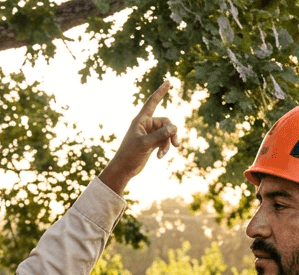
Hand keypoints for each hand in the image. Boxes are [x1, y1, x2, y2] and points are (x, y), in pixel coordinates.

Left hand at [98, 80, 179, 195]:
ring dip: (168, 142)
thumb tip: (174, 128)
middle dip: (171, 132)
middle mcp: (146, 125)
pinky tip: (159, 157)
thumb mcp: (145, 144)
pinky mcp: (153, 143)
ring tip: (164, 153)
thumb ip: (160, 135)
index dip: (160, 92)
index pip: (152, 102)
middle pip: (166, 122)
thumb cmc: (129, 154)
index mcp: (141, 120)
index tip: (168, 81)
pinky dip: (164, 148)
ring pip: (167, 133)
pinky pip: (164, 141)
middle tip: (175, 143)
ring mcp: (150, 134)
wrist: (124, 169)